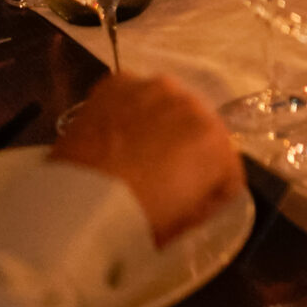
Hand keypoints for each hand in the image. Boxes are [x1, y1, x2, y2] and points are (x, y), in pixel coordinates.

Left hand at [50, 73, 238, 246]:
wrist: (78, 203)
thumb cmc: (136, 220)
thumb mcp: (183, 223)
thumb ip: (203, 200)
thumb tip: (200, 190)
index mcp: (216, 142)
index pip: (228, 165)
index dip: (212, 188)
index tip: (191, 203)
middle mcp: (193, 105)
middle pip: (198, 128)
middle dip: (184, 148)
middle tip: (158, 176)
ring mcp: (155, 89)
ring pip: (167, 107)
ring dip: (158, 125)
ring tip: (132, 152)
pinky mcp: (120, 82)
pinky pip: (134, 95)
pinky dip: (128, 111)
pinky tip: (113, 134)